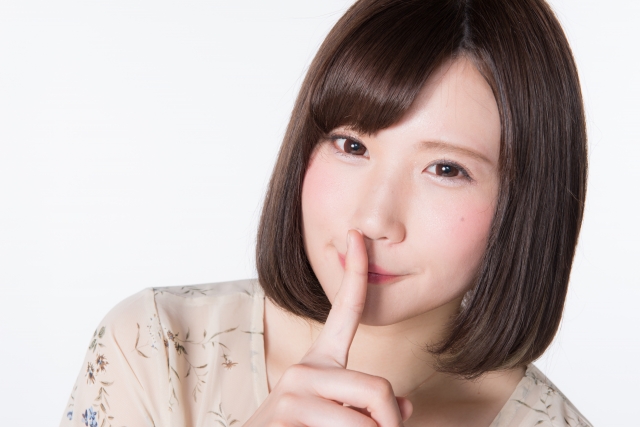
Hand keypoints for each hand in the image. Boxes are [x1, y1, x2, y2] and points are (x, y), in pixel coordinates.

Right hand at [245, 229, 412, 426]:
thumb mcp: (337, 418)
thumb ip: (368, 407)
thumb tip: (406, 406)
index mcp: (320, 362)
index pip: (345, 310)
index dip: (356, 272)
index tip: (358, 236)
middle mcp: (305, 368)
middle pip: (380, 388)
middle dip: (391, 422)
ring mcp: (294, 390)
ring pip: (370, 421)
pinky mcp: (287, 414)